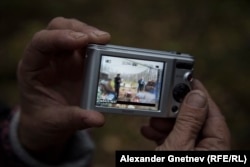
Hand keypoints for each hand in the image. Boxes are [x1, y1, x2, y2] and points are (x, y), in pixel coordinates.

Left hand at [17, 17, 110, 161]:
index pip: (41, 43)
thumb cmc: (45, 121)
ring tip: (106, 41)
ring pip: (73, 31)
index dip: (60, 37)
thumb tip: (98, 118)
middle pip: (58, 28)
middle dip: (79, 30)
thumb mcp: (56, 123)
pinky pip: (86, 45)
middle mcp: (47, 57)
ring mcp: (63, 57)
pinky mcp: (77, 61)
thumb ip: (75, 119)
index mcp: (33, 68)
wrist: (48, 123)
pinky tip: (107, 50)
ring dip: (90, 33)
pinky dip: (96, 44)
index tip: (83, 40)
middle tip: (101, 39)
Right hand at [141, 79, 230, 149]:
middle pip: (195, 119)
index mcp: (215, 146)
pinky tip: (149, 131)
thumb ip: (188, 120)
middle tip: (162, 103)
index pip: (212, 113)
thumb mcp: (178, 144)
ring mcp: (193, 151)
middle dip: (174, 111)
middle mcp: (207, 148)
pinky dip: (160, 133)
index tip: (187, 79)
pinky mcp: (181, 153)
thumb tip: (196, 94)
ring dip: (164, 123)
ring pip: (182, 128)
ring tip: (152, 122)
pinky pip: (174, 139)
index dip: (199, 94)